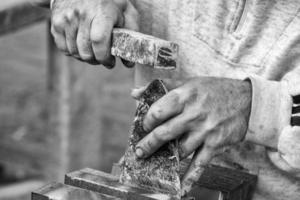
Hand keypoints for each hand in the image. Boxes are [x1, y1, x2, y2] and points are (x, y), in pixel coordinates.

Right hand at [51, 0, 138, 67]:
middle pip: (86, 51)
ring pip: (75, 52)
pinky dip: (73, 52)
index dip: (104, 57)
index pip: (98, 40)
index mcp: (102, 12)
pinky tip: (82, 46)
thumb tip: (129, 63)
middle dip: (96, 60)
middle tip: (103, 58)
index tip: (110, 61)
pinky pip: (63, 49)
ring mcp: (66, 19)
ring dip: (86, 57)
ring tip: (94, 51)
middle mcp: (81, 15)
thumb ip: (131, 36)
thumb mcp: (126, 12)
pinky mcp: (56, 23)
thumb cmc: (110, 2)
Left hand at [131, 77, 251, 195]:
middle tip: (139, 151)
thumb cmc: (214, 89)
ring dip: (164, 158)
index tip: (145, 125)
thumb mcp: (189, 82)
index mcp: (185, 96)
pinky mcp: (215, 145)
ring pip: (179, 150)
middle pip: (164, 133)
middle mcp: (194, 114)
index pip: (158, 111)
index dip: (147, 120)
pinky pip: (199, 164)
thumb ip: (161, 86)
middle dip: (148, 144)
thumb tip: (135, 92)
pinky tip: (180, 189)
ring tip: (153, 161)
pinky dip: (189, 179)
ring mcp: (205, 131)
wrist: (247, 100)